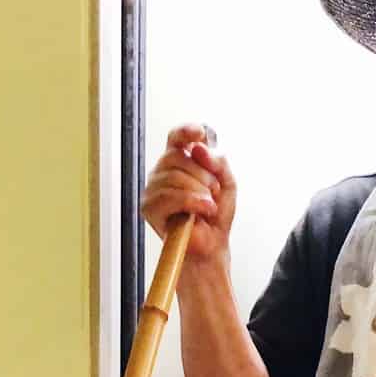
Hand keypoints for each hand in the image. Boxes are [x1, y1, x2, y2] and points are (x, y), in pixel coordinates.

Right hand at [142, 123, 235, 261]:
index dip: (186, 131)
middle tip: (213, 192)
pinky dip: (192, 203)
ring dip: (199, 192)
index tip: (200, 133)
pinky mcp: (149, 208)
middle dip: (202, 174)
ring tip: (208, 206)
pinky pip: (170, 196)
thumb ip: (218, 161)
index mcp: (180, 163)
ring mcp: (153, 190)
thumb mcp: (226, 183)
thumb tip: (199, 147)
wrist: (212, 245)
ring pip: (174, 176)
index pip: (176, 138)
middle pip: (177, 157)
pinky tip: (203, 211)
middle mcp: (163, 173)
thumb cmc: (215, 216)